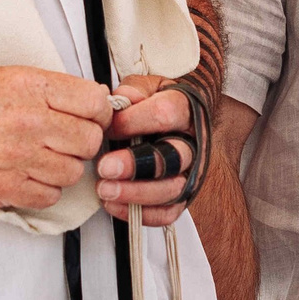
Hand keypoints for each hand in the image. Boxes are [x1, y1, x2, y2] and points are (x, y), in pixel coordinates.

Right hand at [0, 67, 112, 211]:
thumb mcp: (11, 77)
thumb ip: (55, 90)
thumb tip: (99, 104)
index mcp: (31, 87)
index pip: (95, 103)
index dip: (100, 113)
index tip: (91, 118)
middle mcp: (27, 121)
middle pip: (89, 141)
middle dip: (82, 142)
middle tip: (65, 141)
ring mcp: (17, 157)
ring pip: (73, 172)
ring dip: (63, 168)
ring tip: (41, 158)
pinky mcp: (5, 188)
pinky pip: (50, 196)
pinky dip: (44, 189)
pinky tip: (28, 175)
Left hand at [93, 75, 194, 225]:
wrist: (185, 115)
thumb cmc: (160, 101)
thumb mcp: (147, 85)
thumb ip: (132, 91)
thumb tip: (120, 103)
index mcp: (186, 110)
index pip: (164, 115)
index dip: (132, 122)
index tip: (106, 128)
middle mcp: (193, 142)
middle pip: (172, 158)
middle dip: (135, 166)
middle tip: (105, 168)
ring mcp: (190, 171)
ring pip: (171, 190)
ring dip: (135, 194)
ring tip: (105, 190)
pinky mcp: (184, 195)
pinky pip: (168, 213)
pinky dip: (141, 214)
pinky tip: (114, 205)